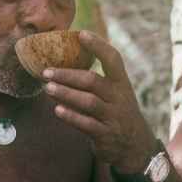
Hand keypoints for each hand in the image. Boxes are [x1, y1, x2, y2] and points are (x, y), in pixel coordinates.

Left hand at [43, 31, 155, 170]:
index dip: (98, 45)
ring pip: (89, 102)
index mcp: (121, 83)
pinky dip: (71, 116)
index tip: (81, 34)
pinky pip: (86, 124)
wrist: (135, 146)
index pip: (113, 59)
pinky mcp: (105, 135)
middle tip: (46, 71)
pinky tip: (57, 110)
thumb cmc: (117, 113)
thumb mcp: (116, 94)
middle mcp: (119, 98)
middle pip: (93, 81)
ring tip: (48, 88)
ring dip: (66, 94)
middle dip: (68, 75)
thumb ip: (97, 81)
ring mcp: (113, 117)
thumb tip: (65, 62)